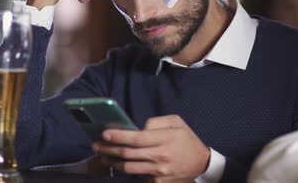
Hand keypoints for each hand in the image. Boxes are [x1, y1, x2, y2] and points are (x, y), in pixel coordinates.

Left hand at [93, 115, 210, 182]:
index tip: (104, 133)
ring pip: (129, 167)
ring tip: (102, 156)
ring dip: (112, 162)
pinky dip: (125, 171)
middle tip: (95, 145)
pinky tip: (117, 165)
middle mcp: (161, 157)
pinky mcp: (157, 182)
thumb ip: (156, 122)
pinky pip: (137, 176)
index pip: (136, 138)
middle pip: (128, 154)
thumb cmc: (187, 140)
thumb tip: (138, 128)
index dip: (118, 136)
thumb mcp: (177, 122)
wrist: (201, 164)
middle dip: (109, 148)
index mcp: (165, 139)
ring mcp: (158, 172)